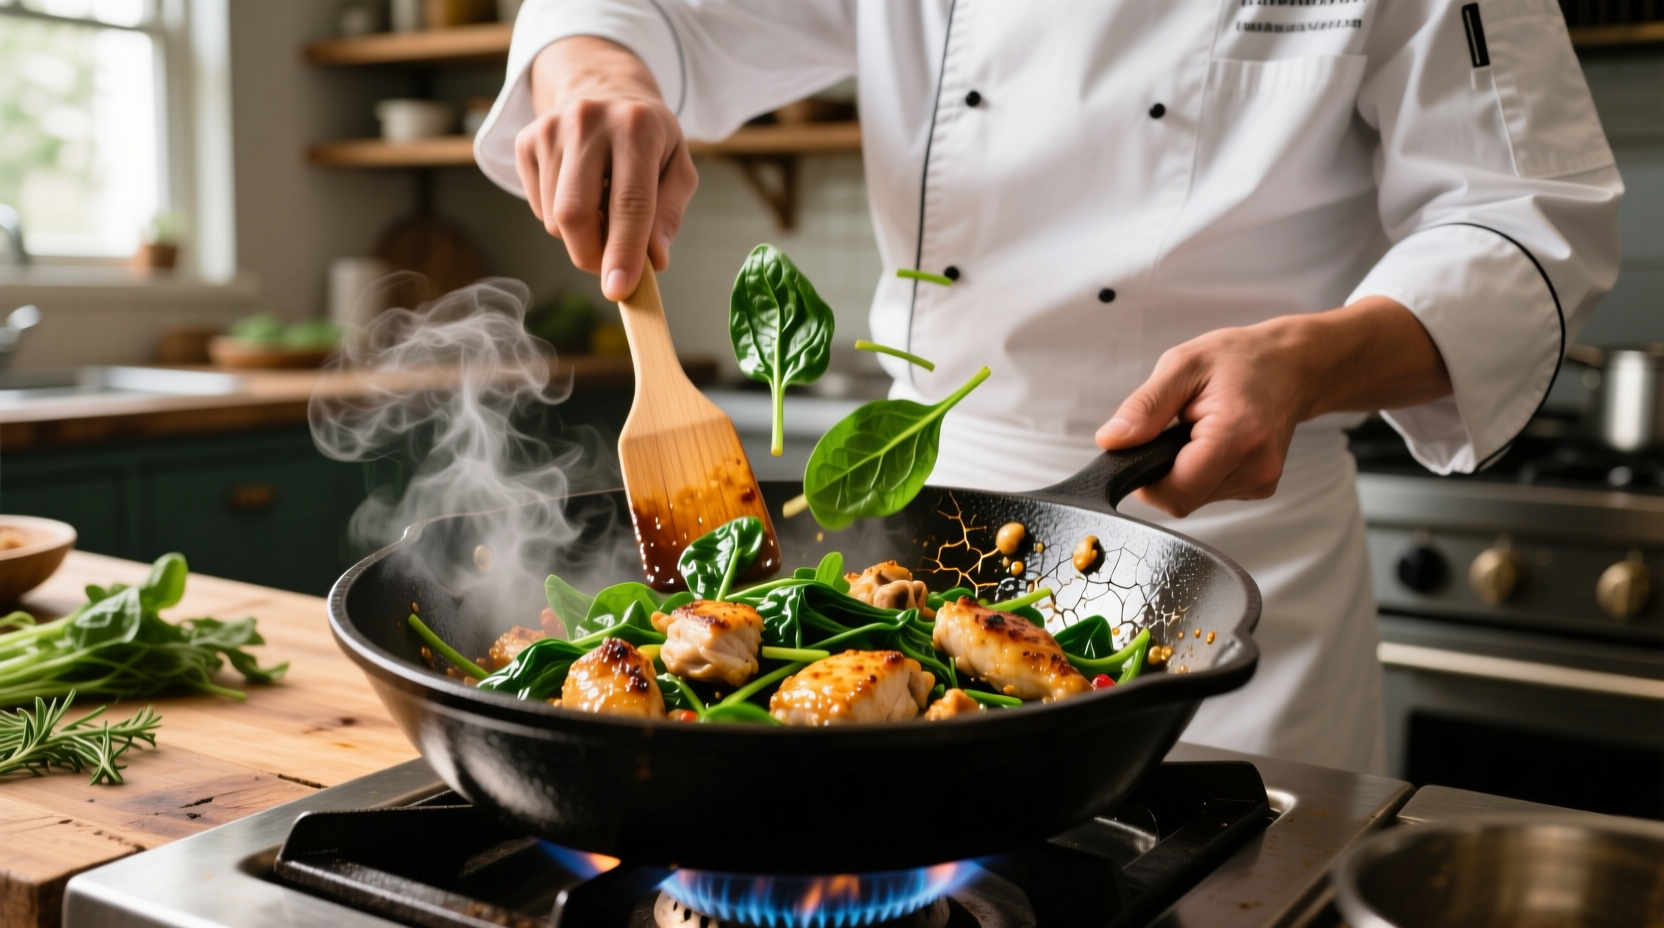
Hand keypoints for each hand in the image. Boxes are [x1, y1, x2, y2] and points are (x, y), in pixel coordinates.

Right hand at [516, 36, 698, 300]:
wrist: (604, 89)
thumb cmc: (650, 140)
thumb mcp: (677, 168)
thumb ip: (668, 215)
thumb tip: (654, 260)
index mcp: (636, 127)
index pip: (629, 203)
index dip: (624, 252)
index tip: (619, 290)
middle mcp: (588, 121)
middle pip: (576, 214)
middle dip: (592, 255)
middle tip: (611, 266)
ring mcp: (550, 128)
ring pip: (555, 218)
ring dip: (580, 236)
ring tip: (602, 209)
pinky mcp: (525, 140)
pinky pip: (538, 207)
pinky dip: (560, 218)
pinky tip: (580, 191)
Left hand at [1095, 297, 1450, 516]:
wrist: (1293, 365)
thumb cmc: (1240, 359)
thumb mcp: (1182, 366)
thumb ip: (1144, 407)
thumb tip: (1111, 440)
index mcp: (1235, 437)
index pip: (1174, 493)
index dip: (1146, 478)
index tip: (1143, 447)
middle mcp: (1255, 467)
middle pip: (1182, 499)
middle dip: (1163, 470)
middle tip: (1173, 430)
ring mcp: (1262, 481)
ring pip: (1195, 498)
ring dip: (1183, 470)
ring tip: (1197, 429)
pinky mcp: (1261, 486)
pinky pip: (1211, 492)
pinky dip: (1201, 471)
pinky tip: (1212, 441)